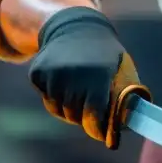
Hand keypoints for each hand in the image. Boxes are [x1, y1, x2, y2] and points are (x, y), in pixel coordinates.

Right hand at [28, 7, 141, 147]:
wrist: (76, 28)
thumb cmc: (105, 55)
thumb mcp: (122, 70)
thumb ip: (124, 98)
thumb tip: (124, 128)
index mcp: (99, 74)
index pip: (94, 116)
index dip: (98, 129)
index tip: (103, 134)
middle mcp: (74, 73)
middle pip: (75, 116)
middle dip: (84, 117)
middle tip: (91, 104)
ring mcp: (53, 73)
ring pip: (58, 110)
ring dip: (68, 108)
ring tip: (78, 89)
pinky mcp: (37, 72)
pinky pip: (46, 99)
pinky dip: (54, 96)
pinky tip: (64, 80)